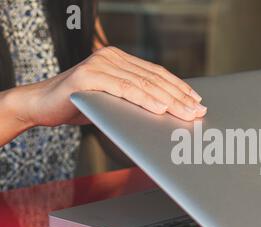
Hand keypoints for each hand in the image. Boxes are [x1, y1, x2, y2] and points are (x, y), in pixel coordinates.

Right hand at [11, 46, 206, 127]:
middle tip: (198, 111)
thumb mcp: (113, 99)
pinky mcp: (89, 76)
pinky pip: (124, 89)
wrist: (41, 105)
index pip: (157, 73)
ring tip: (186, 113)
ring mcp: (100, 64)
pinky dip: (145, 99)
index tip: (197, 99)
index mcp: (120, 59)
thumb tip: (165, 111)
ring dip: (169, 101)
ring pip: (143, 83)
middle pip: (154, 78)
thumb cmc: (80, 103)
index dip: (179, 87)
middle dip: (180, 96)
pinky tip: (161, 109)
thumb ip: (134, 98)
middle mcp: (112, 57)